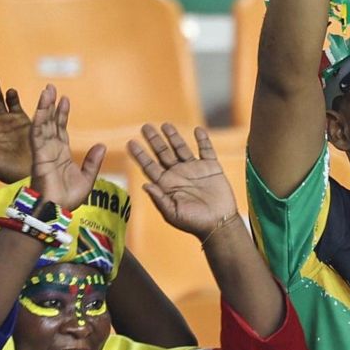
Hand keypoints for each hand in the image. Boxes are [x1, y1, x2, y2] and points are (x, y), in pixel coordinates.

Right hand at [28, 88, 104, 211]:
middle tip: (51, 88)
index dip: (62, 114)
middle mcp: (51, 150)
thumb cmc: (68, 200)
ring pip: (43, 124)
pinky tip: (42, 107)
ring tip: (47, 90)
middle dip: (50, 105)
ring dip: (44, 107)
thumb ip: (93, 162)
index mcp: (61, 155)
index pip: (60, 129)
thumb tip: (101, 145)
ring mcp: (44, 152)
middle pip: (50, 122)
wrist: (57, 211)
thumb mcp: (87, 179)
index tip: (65, 99)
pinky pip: (38, 134)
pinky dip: (39, 119)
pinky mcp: (39, 155)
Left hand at [128, 123, 239, 238]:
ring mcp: (195, 170)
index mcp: (167, 185)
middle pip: (163, 153)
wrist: (219, 224)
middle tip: (145, 127)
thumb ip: (159, 199)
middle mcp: (178, 174)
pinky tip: (197, 130)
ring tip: (165, 125)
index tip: (130, 143)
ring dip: (174, 136)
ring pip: (181, 148)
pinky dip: (203, 140)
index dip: (140, 155)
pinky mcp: (211, 168)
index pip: (150, 166)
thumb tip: (144, 185)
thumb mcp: (173, 214)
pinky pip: (206, 150)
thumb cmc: (194, 223)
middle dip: (154, 140)